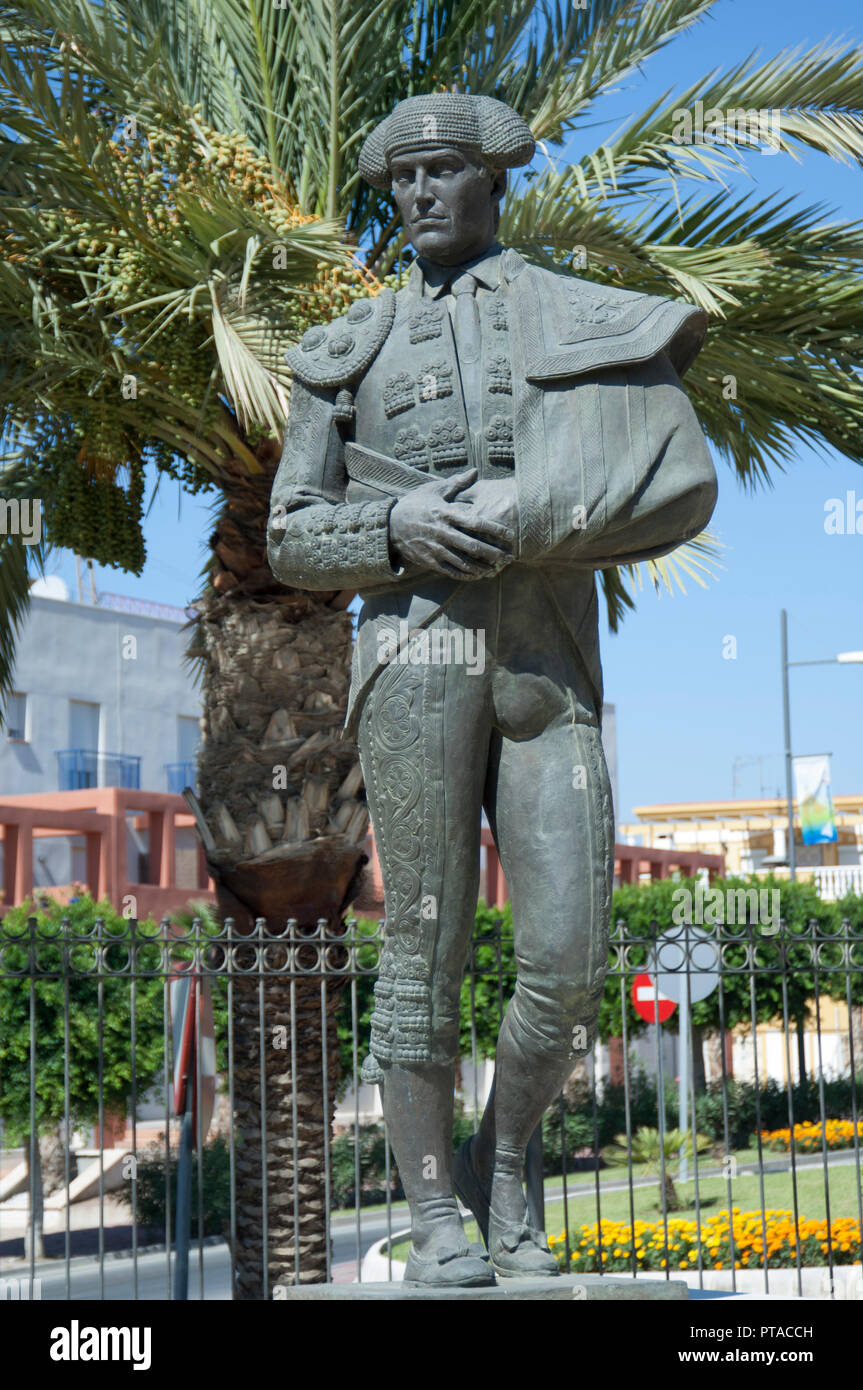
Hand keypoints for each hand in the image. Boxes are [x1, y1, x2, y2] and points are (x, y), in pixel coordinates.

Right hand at [389, 467, 514, 578]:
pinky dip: (466, 574)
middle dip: (493, 553)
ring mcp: (435, 548)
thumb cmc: (415, 504)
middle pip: (473, 545)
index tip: (509, 534)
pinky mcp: (429, 560)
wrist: (389, 524)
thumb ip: (456, 483)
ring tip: (497, 569)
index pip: (475, 522)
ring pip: (463, 561)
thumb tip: (475, 471)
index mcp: (445, 513)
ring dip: (482, 567)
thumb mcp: (433, 490)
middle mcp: (442, 532)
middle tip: (509, 557)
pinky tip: (478, 575)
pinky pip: (451, 570)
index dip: (494, 529)